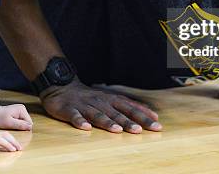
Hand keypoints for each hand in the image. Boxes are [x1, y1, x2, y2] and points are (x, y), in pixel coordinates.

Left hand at [0, 104, 32, 130]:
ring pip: (24, 122)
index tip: (15, 129)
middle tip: (11, 127)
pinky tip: (10, 122)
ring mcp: (21, 110)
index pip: (29, 123)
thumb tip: (30, 127)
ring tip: (10, 124)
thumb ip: (20, 125)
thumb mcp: (9, 123)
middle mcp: (23, 108)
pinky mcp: (18, 112)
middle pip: (27, 122)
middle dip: (21, 126)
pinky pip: (21, 120)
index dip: (23, 128)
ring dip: (19, 125)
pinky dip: (17, 123)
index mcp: (22, 110)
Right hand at [40, 79, 161, 133]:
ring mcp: (85, 106)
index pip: (130, 108)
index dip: (143, 116)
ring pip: (98, 114)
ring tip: (116, 130)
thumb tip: (152, 114)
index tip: (156, 124)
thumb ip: (130, 106)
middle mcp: (100, 102)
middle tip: (139, 131)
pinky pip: (75, 116)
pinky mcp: (69, 110)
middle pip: (116, 113)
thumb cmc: (91, 97)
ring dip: (107, 122)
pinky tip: (86, 128)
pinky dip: (80, 122)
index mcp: (111, 100)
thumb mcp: (112, 99)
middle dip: (128, 122)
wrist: (63, 87)